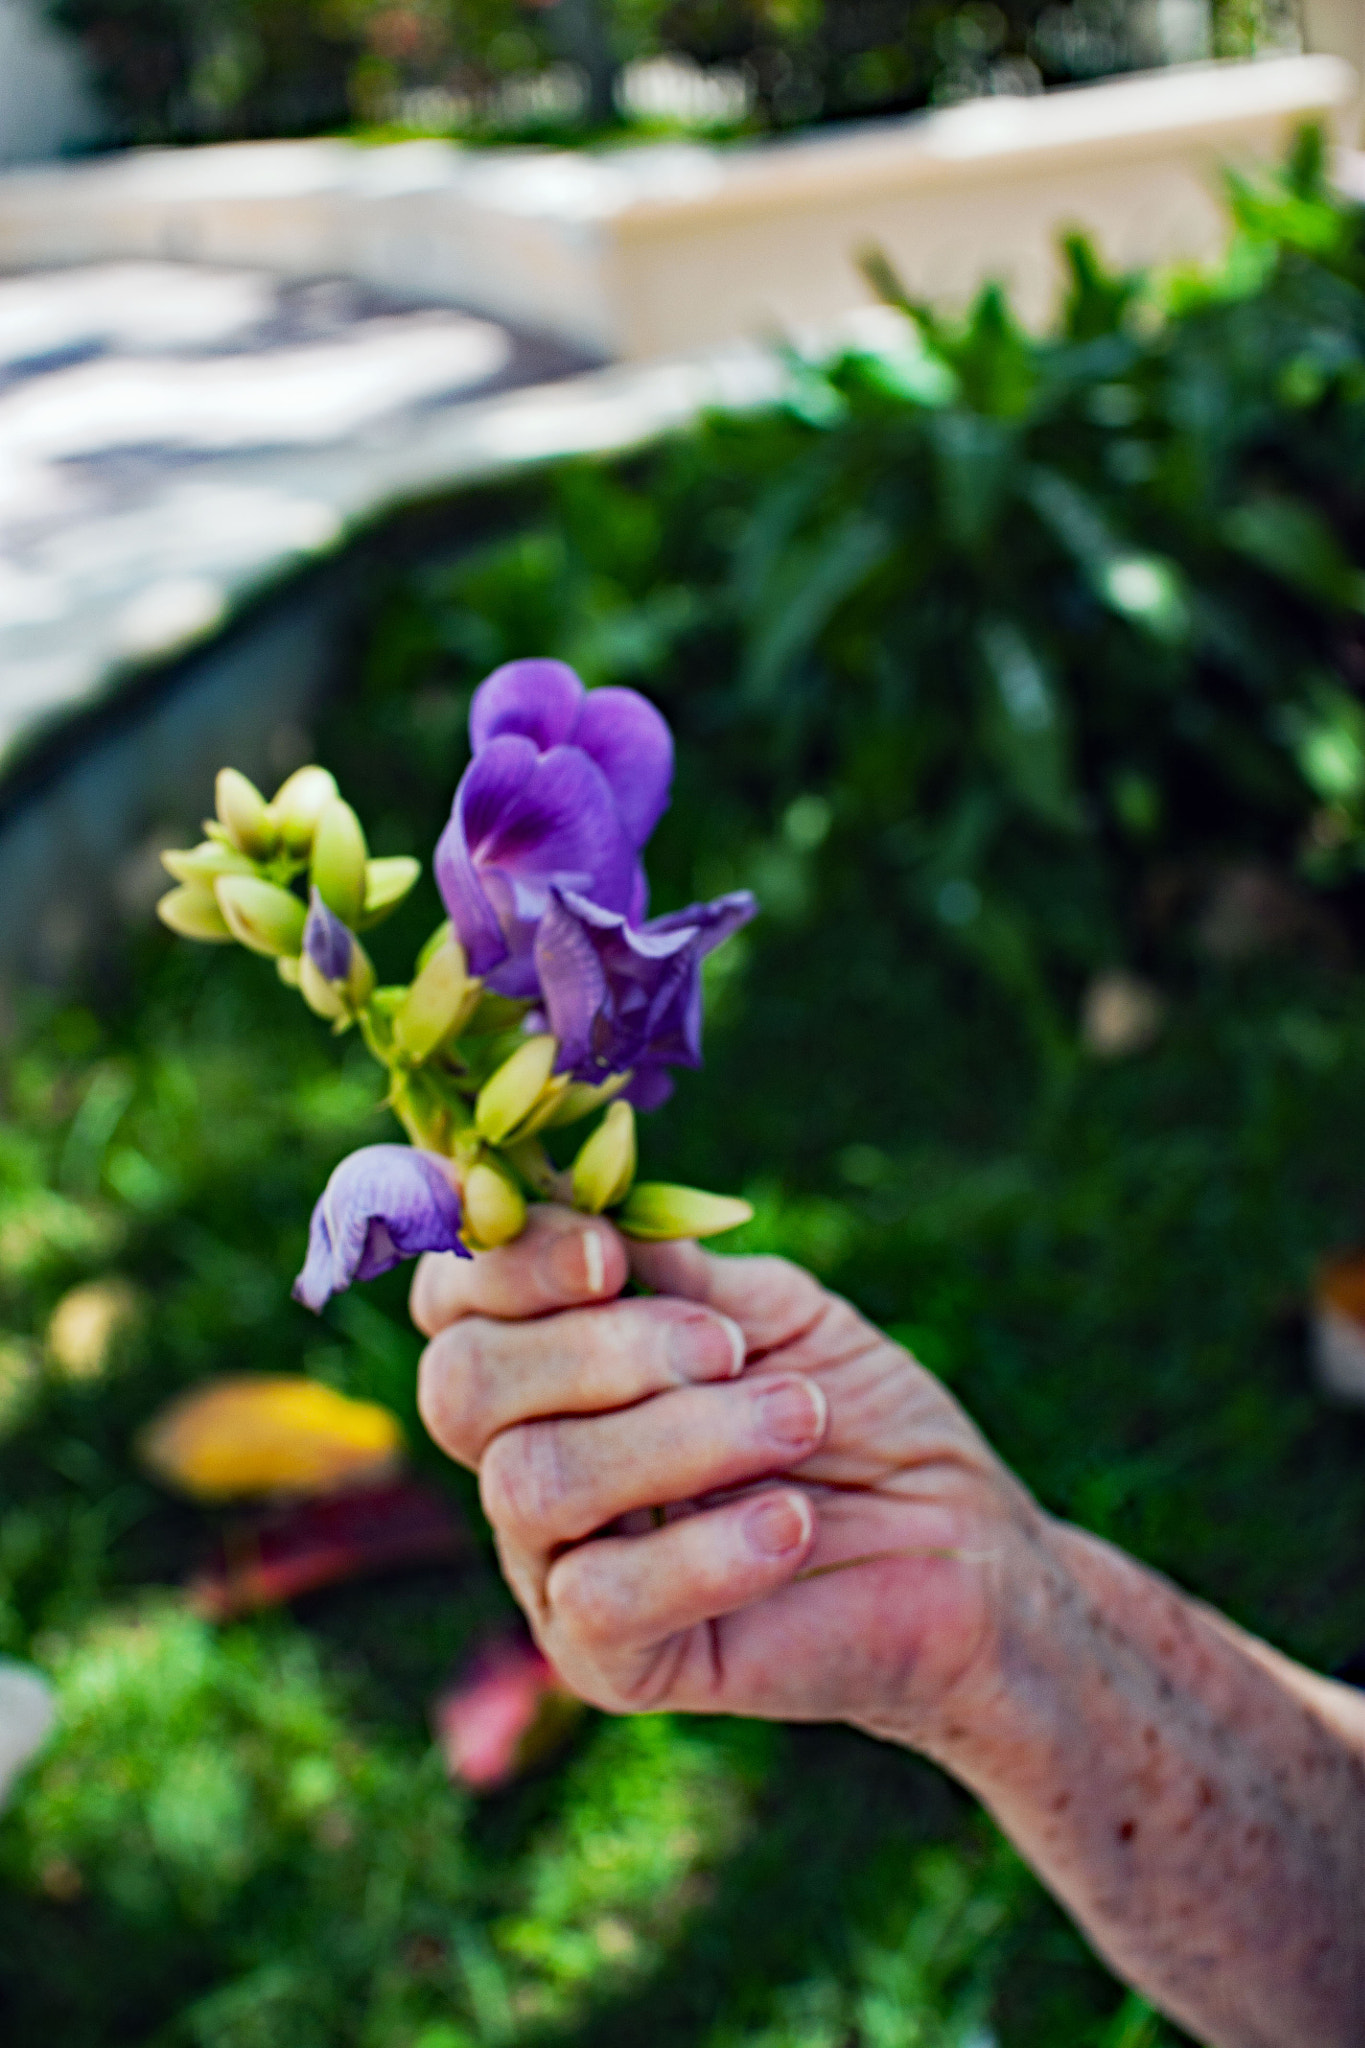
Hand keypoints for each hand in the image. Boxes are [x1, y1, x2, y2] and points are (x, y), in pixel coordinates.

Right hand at [411, 1207, 1043, 1735]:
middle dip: (597, 1350)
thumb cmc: (853, 1415)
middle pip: (461, 1386)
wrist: (959, 1542)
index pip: (450, 1304)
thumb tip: (570, 1206)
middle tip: (728, 1349)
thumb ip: (663, 1269)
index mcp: (547, 1365)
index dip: (505, 1265)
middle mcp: (524, 1459)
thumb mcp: (765, 1311)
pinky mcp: (609, 1661)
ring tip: (798, 1422)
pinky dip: (708, 1549)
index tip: (607, 1253)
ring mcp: (555, 1566)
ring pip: (530, 1483)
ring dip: (681, 1437)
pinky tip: (791, 1523)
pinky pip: (601, 1598)